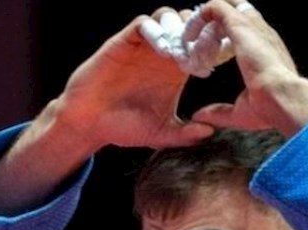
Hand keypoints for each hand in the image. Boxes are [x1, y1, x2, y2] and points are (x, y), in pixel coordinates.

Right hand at [54, 9, 214, 150]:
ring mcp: (143, 46)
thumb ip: (185, 134)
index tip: (218, 60)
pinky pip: (143, 23)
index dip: (212, 47)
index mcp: (176, 72)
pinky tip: (163, 51)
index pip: (201, 46)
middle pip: (188, 25)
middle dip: (198, 32)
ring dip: (177, 27)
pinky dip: (155, 30)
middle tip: (202, 49)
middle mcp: (162, 54)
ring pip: (167, 17)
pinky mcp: (123, 42)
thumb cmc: (124, 128)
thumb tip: (210, 132)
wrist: (89, 123)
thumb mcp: (160, 134)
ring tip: (181, 50)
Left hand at [188, 0, 307, 136]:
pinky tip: (189, 38)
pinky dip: (199, 18)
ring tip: (188, 39)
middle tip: (193, 43)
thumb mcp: (239, 111)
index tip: (206, 54)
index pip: (244, 32)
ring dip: (202, 21)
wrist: (283, 98)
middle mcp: (260, 33)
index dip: (223, 39)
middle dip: (211, 25)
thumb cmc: (270, 108)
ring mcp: (252, 27)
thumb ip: (218, 111)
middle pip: (234, 14)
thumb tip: (199, 116)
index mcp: (264, 51)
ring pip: (223, 8)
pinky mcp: (240, 24)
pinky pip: (214, 7)